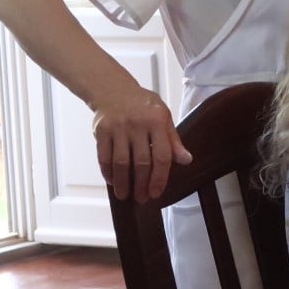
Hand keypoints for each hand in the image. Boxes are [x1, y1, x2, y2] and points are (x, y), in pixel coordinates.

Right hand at [92, 86, 192, 202]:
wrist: (113, 89)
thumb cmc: (143, 105)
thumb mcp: (163, 116)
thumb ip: (173, 140)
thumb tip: (186, 160)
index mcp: (157, 121)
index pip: (162, 155)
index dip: (160, 177)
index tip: (157, 192)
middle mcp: (138, 125)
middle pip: (141, 162)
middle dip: (142, 184)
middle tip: (142, 198)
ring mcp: (118, 128)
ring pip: (121, 162)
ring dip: (123, 182)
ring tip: (125, 195)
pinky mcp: (101, 130)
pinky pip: (104, 156)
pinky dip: (108, 172)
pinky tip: (112, 181)